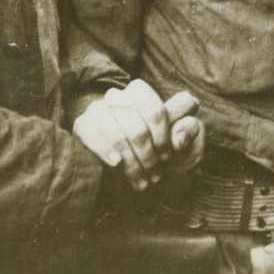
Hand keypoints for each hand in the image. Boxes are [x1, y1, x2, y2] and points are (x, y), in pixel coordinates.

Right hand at [73, 81, 202, 190]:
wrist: (132, 180)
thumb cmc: (163, 157)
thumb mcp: (187, 144)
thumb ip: (191, 131)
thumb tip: (179, 136)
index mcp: (145, 93)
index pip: (155, 111)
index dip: (163, 138)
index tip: (167, 157)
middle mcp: (120, 96)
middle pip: (137, 128)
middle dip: (148, 157)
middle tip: (155, 176)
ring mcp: (99, 109)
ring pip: (118, 136)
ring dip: (132, 163)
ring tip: (141, 180)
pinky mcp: (82, 125)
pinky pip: (92, 135)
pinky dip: (106, 151)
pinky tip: (117, 163)